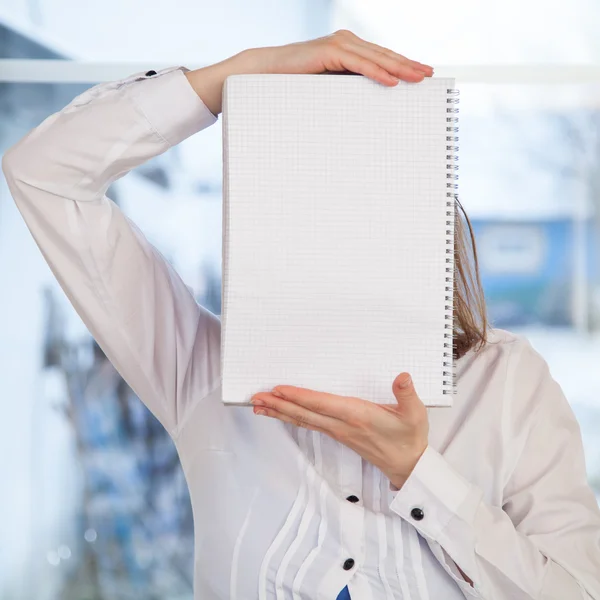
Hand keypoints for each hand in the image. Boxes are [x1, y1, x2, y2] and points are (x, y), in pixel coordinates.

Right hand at [185, 29, 433, 114]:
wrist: (261, 74)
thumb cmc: (291, 86)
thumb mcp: (325, 90)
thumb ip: (345, 91)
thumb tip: (367, 111)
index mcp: (346, 52)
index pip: (381, 59)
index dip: (402, 66)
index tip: (422, 77)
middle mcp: (345, 44)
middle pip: (384, 56)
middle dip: (408, 66)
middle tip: (430, 76)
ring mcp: (337, 45)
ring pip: (375, 57)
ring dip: (398, 67)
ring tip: (418, 78)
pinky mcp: (327, 51)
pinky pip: (357, 62)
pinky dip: (374, 71)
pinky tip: (391, 80)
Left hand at [250, 373, 428, 489]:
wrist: (407, 465)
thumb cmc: (409, 437)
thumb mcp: (415, 414)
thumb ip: (407, 394)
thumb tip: (403, 377)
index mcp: (357, 416)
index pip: (322, 404)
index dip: (299, 397)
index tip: (279, 389)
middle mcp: (342, 425)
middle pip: (304, 414)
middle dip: (278, 405)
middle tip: (255, 397)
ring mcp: (337, 431)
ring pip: (302, 420)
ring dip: (279, 412)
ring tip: (258, 405)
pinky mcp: (337, 434)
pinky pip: (309, 424)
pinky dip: (291, 417)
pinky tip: (281, 413)